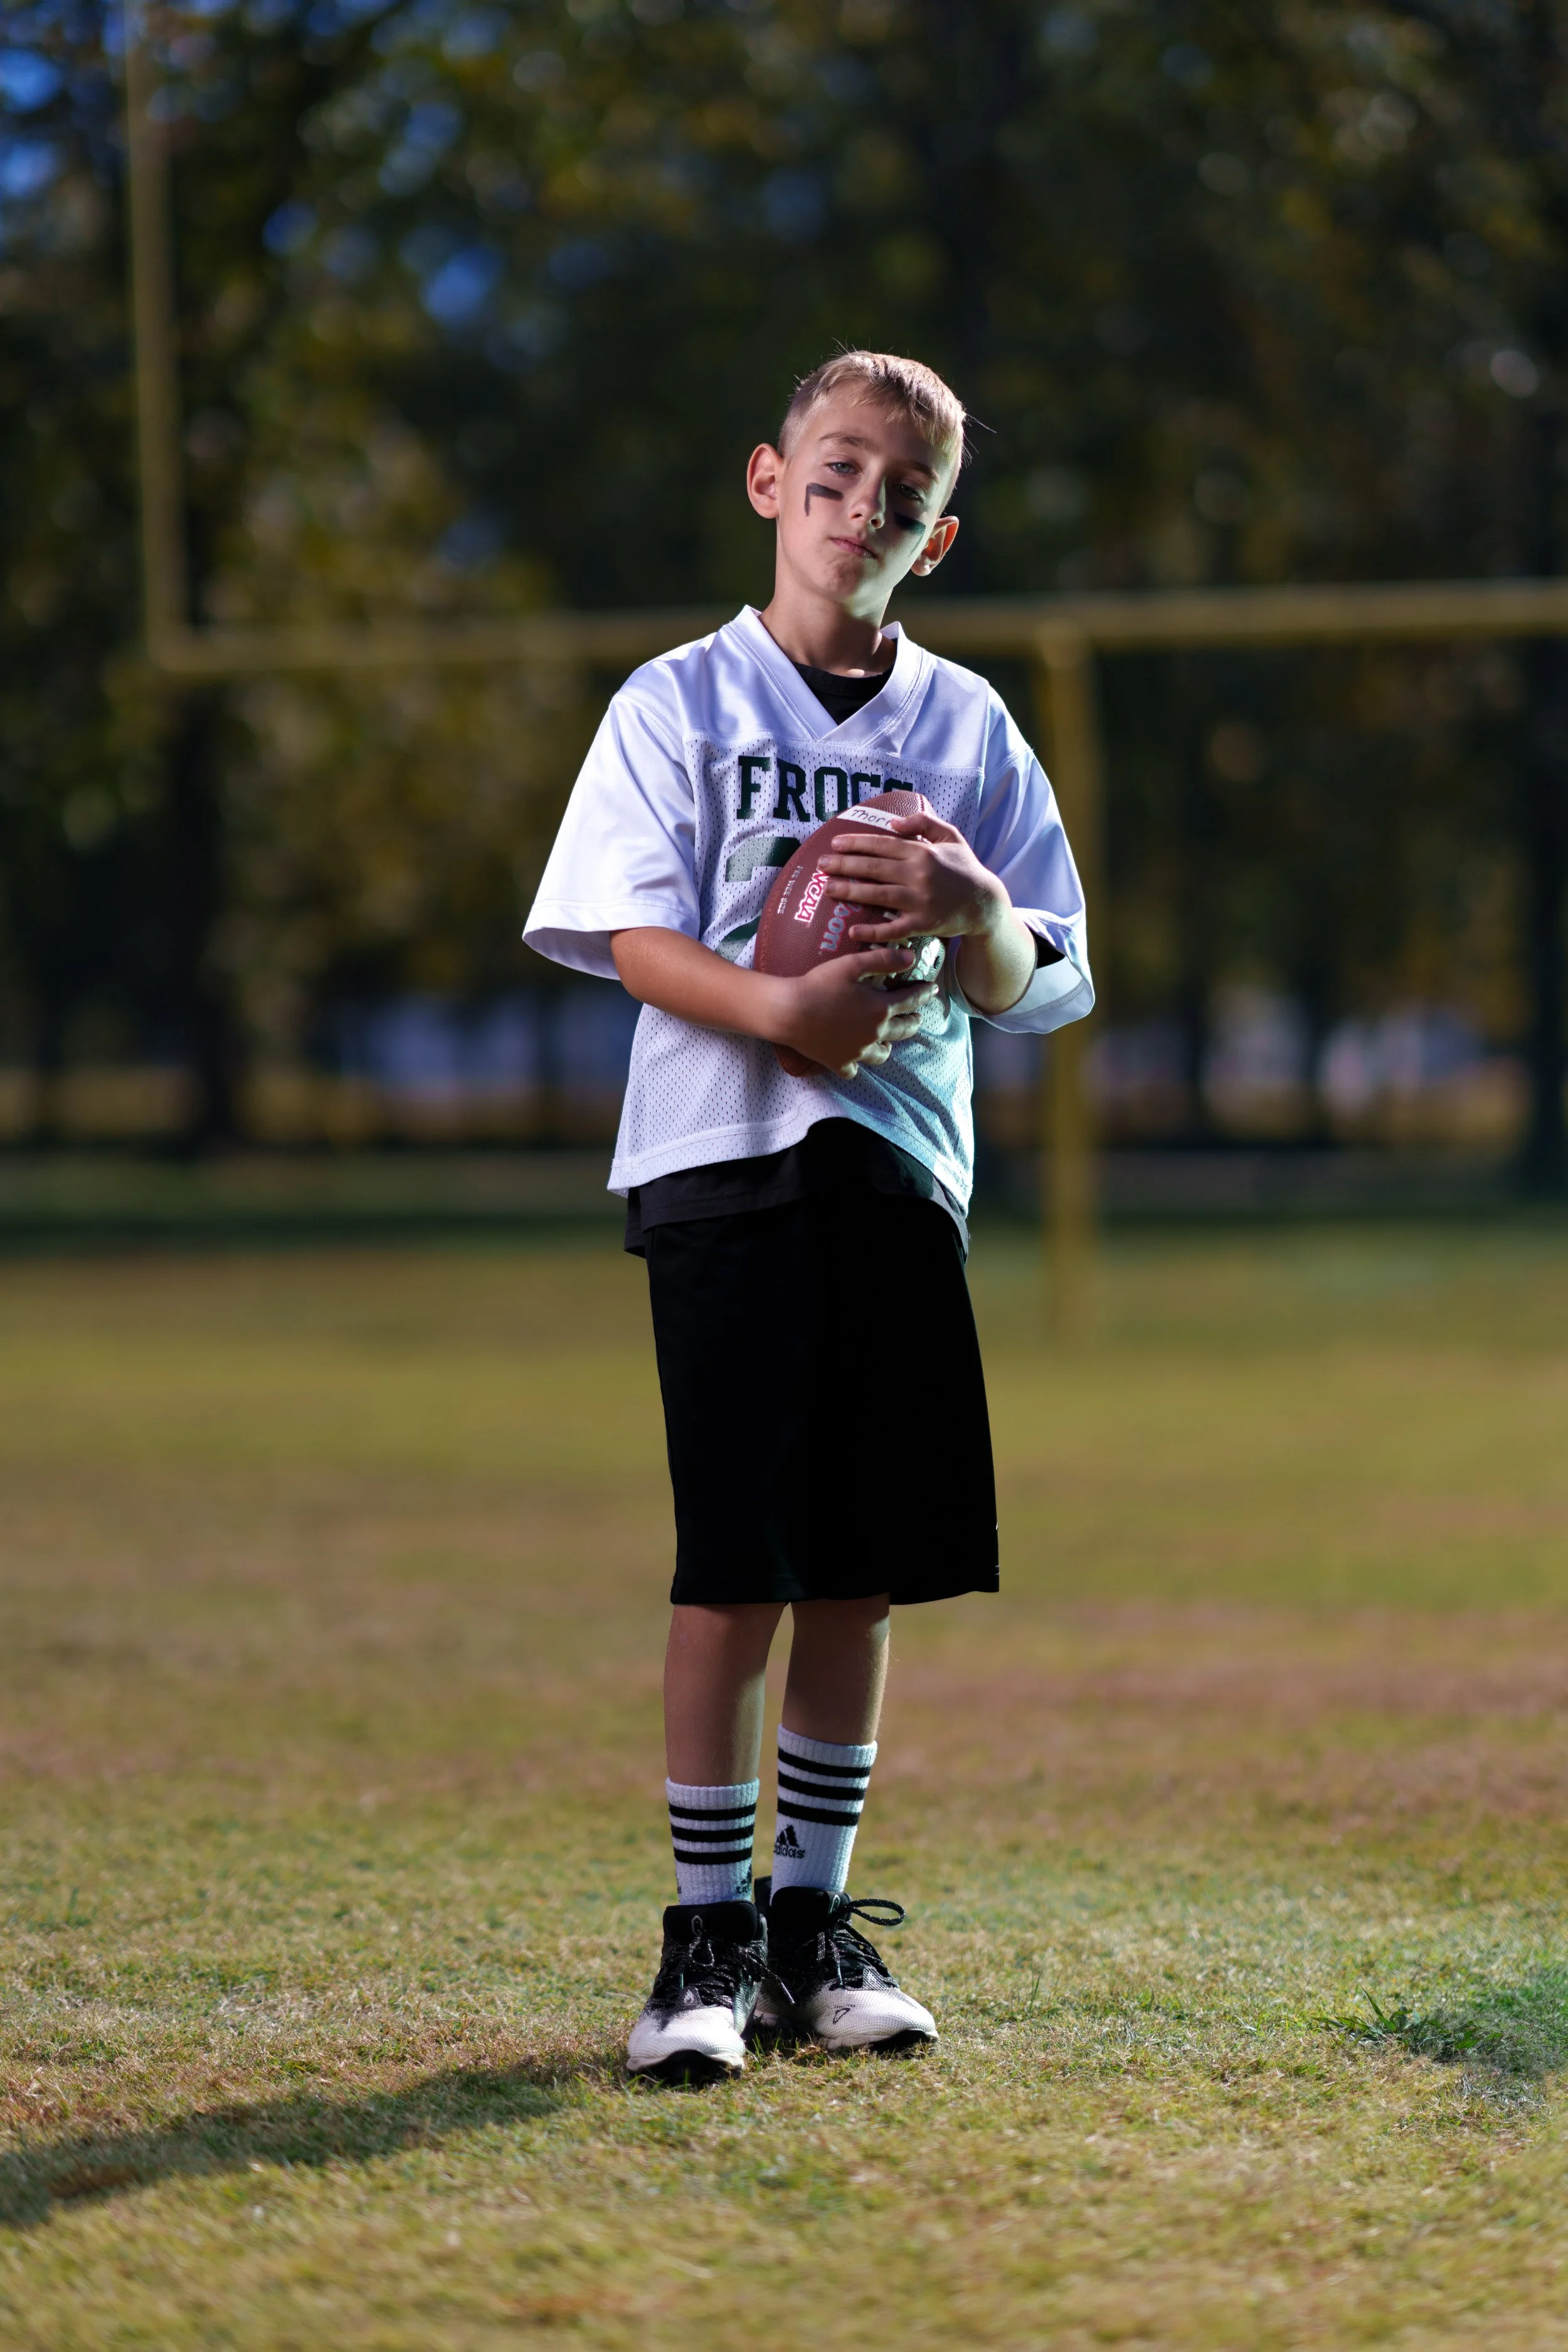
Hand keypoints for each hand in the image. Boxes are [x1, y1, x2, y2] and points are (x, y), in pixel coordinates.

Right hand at [774, 945, 935, 1076]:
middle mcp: (875, 1034)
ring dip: (888, 1045)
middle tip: (916, 1016)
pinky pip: (853, 1070)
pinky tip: (854, 1058)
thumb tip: (912, 957)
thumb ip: (884, 959)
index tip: (932, 989)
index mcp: (881, 1008)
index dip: (924, 992)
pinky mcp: (839, 1062)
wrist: (789, 1012)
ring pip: (882, 1054)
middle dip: (913, 1021)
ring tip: (888, 1040)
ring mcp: (857, 1052)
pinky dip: (856, 1064)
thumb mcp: (851, 965)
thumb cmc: (818, 985)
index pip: (912, 1000)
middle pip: (904, 1030)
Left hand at [818, 811, 1009, 947]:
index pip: (881, 845)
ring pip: (877, 896)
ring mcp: (919, 902)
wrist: (984, 903)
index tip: (835, 844)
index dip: (855, 844)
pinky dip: (873, 931)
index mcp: (922, 852)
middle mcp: (918, 875)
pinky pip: (893, 929)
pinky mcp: (922, 925)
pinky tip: (853, 931)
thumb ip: (923, 823)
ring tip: (828, 889)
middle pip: (873, 869)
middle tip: (821, 865)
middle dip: (843, 866)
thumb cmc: (964, 867)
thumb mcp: (950, 836)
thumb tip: (891, 824)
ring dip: (849, 892)